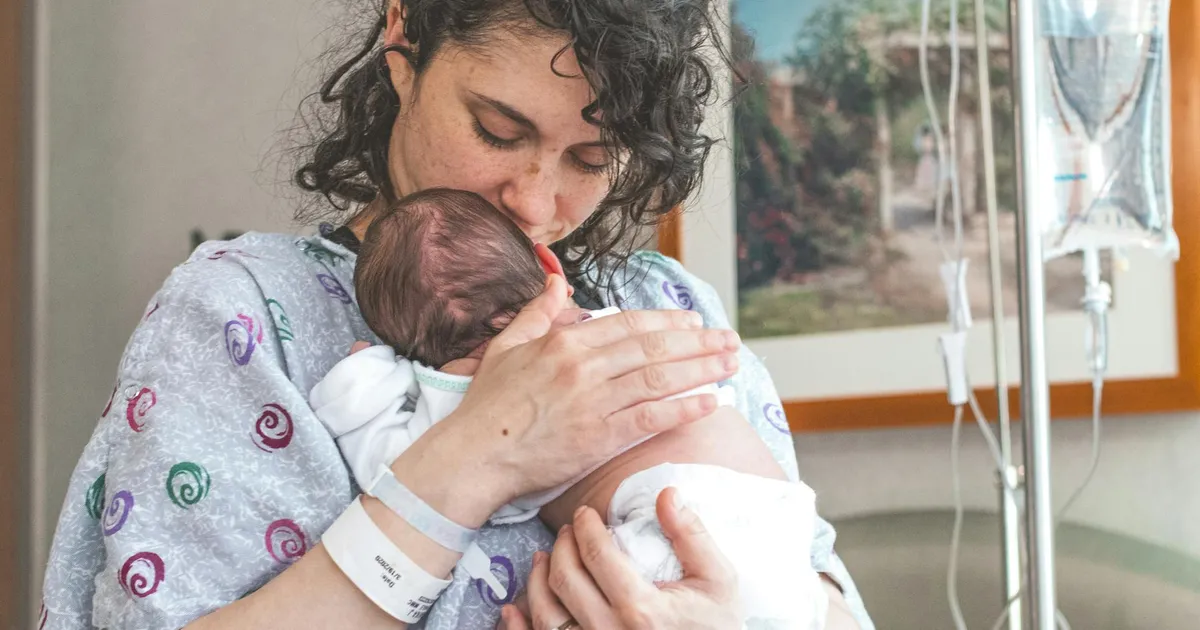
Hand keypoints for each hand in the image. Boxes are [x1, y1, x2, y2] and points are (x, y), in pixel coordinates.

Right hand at [425, 275, 740, 516]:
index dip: (667, 321)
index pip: (629, 324)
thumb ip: (538, 311)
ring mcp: (593, 402)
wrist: (474, 455)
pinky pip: (650, 418)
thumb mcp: (507, 345)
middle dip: (698, 342)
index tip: (694, 320)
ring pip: (659, 379)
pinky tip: (710, 401)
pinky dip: (684, 408)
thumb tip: (555, 279)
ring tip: (731, 364)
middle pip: (653, 348)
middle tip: (729, 340)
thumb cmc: (488, 405)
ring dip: (701, 370)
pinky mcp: (598, 437)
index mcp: (564, 342)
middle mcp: (583, 367)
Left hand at [497, 487, 742, 629]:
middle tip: (569, 531)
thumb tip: (667, 495)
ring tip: (544, 558)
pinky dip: (518, 627)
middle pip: (565, 579)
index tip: (585, 515)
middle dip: (562, 546)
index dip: (586, 528)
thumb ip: (692, 536)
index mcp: (641, 609)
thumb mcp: (719, 581)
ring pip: (545, 614)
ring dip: (537, 580)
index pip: (597, 554)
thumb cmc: (717, 629)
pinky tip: (512, 610)